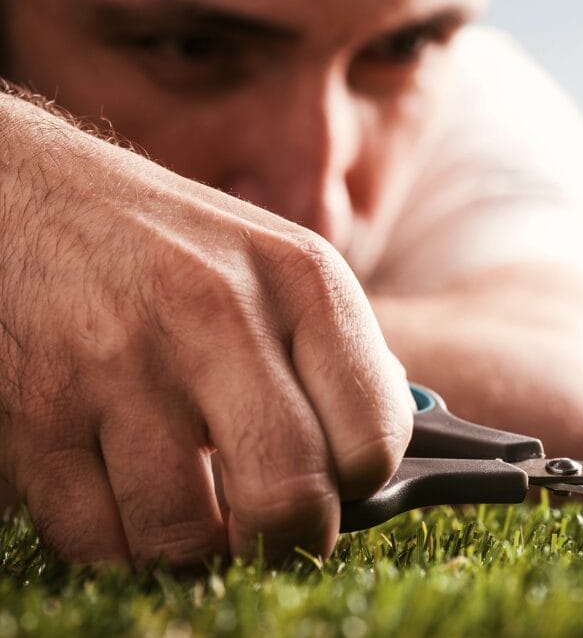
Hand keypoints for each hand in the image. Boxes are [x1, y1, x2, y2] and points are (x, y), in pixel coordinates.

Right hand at [0, 94, 411, 567]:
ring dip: (198, 550)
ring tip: (196, 515)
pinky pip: (96, 540)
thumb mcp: (278, 262)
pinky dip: (120, 544)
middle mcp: (217, 313)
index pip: (374, 435)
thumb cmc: (172, 246)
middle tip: (274, 534)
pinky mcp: (36, 410)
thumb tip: (383, 447)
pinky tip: (129, 499)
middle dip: (289, 541)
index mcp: (300, 279)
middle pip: (290, 498)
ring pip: (187, 538)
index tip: (339, 487)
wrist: (32, 196)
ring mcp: (121, 363)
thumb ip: (335, 352)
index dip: (361, 485)